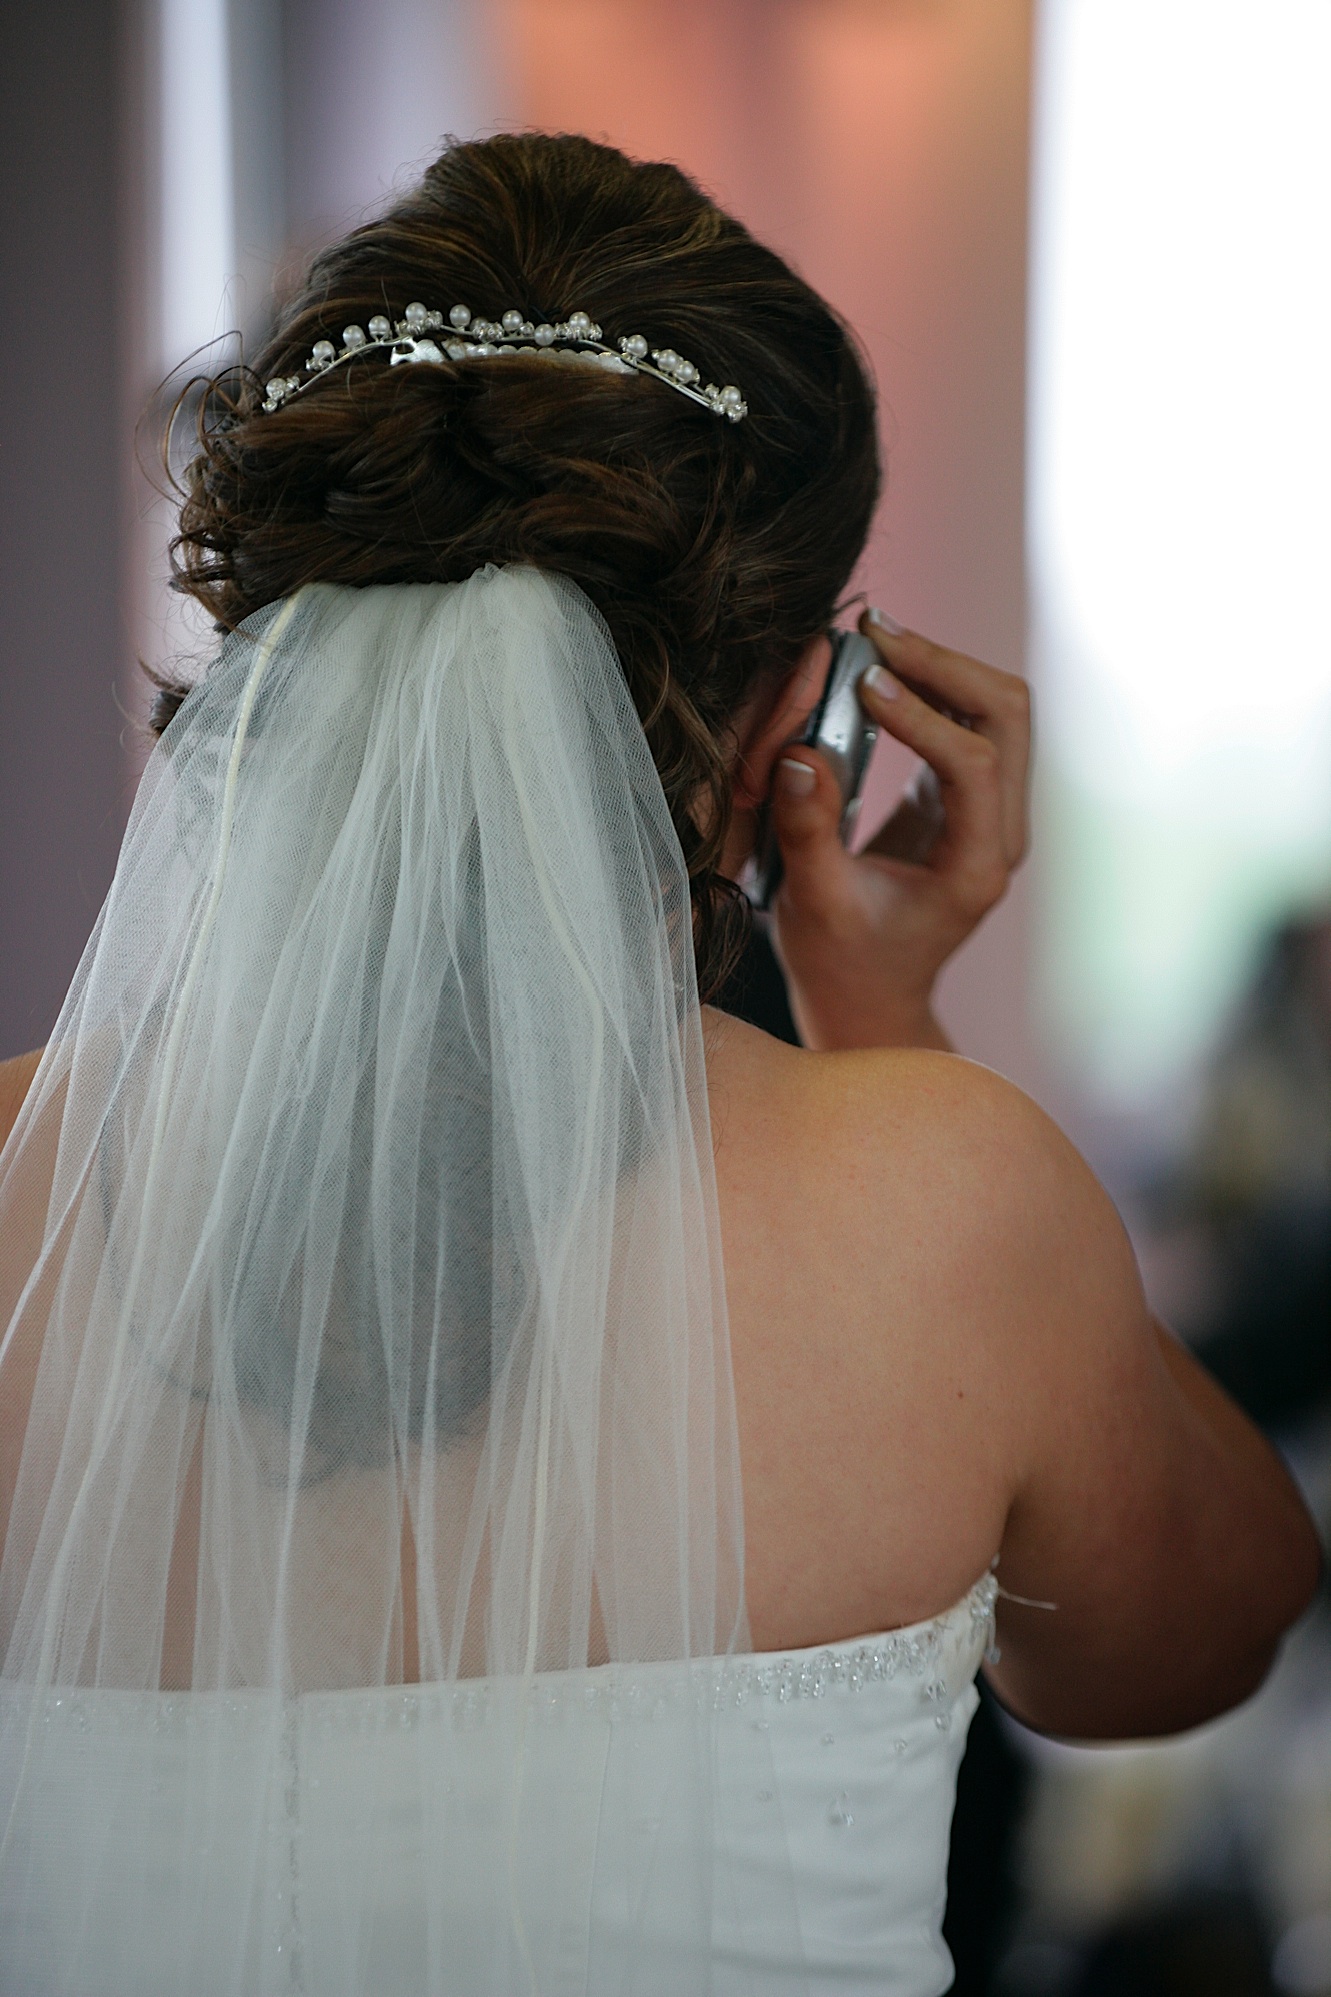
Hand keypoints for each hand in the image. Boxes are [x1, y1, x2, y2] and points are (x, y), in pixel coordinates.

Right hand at [766, 612, 1030, 1051]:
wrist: (869, 997)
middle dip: (943, 666)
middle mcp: (1000, 834)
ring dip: (939, 666)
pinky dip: (928, 685)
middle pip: (1006, 716)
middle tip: (873, 632)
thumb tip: (797, 754)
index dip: (922, 715)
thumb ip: (808, 831)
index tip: (863, 685)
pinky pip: (966, 720)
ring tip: (873, 637)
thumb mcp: (815, 904)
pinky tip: (877, 668)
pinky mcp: (962, 796)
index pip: (975, 764)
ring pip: (995, 708)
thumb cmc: (842, 963)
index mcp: (976, 867)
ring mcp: (989, 812)